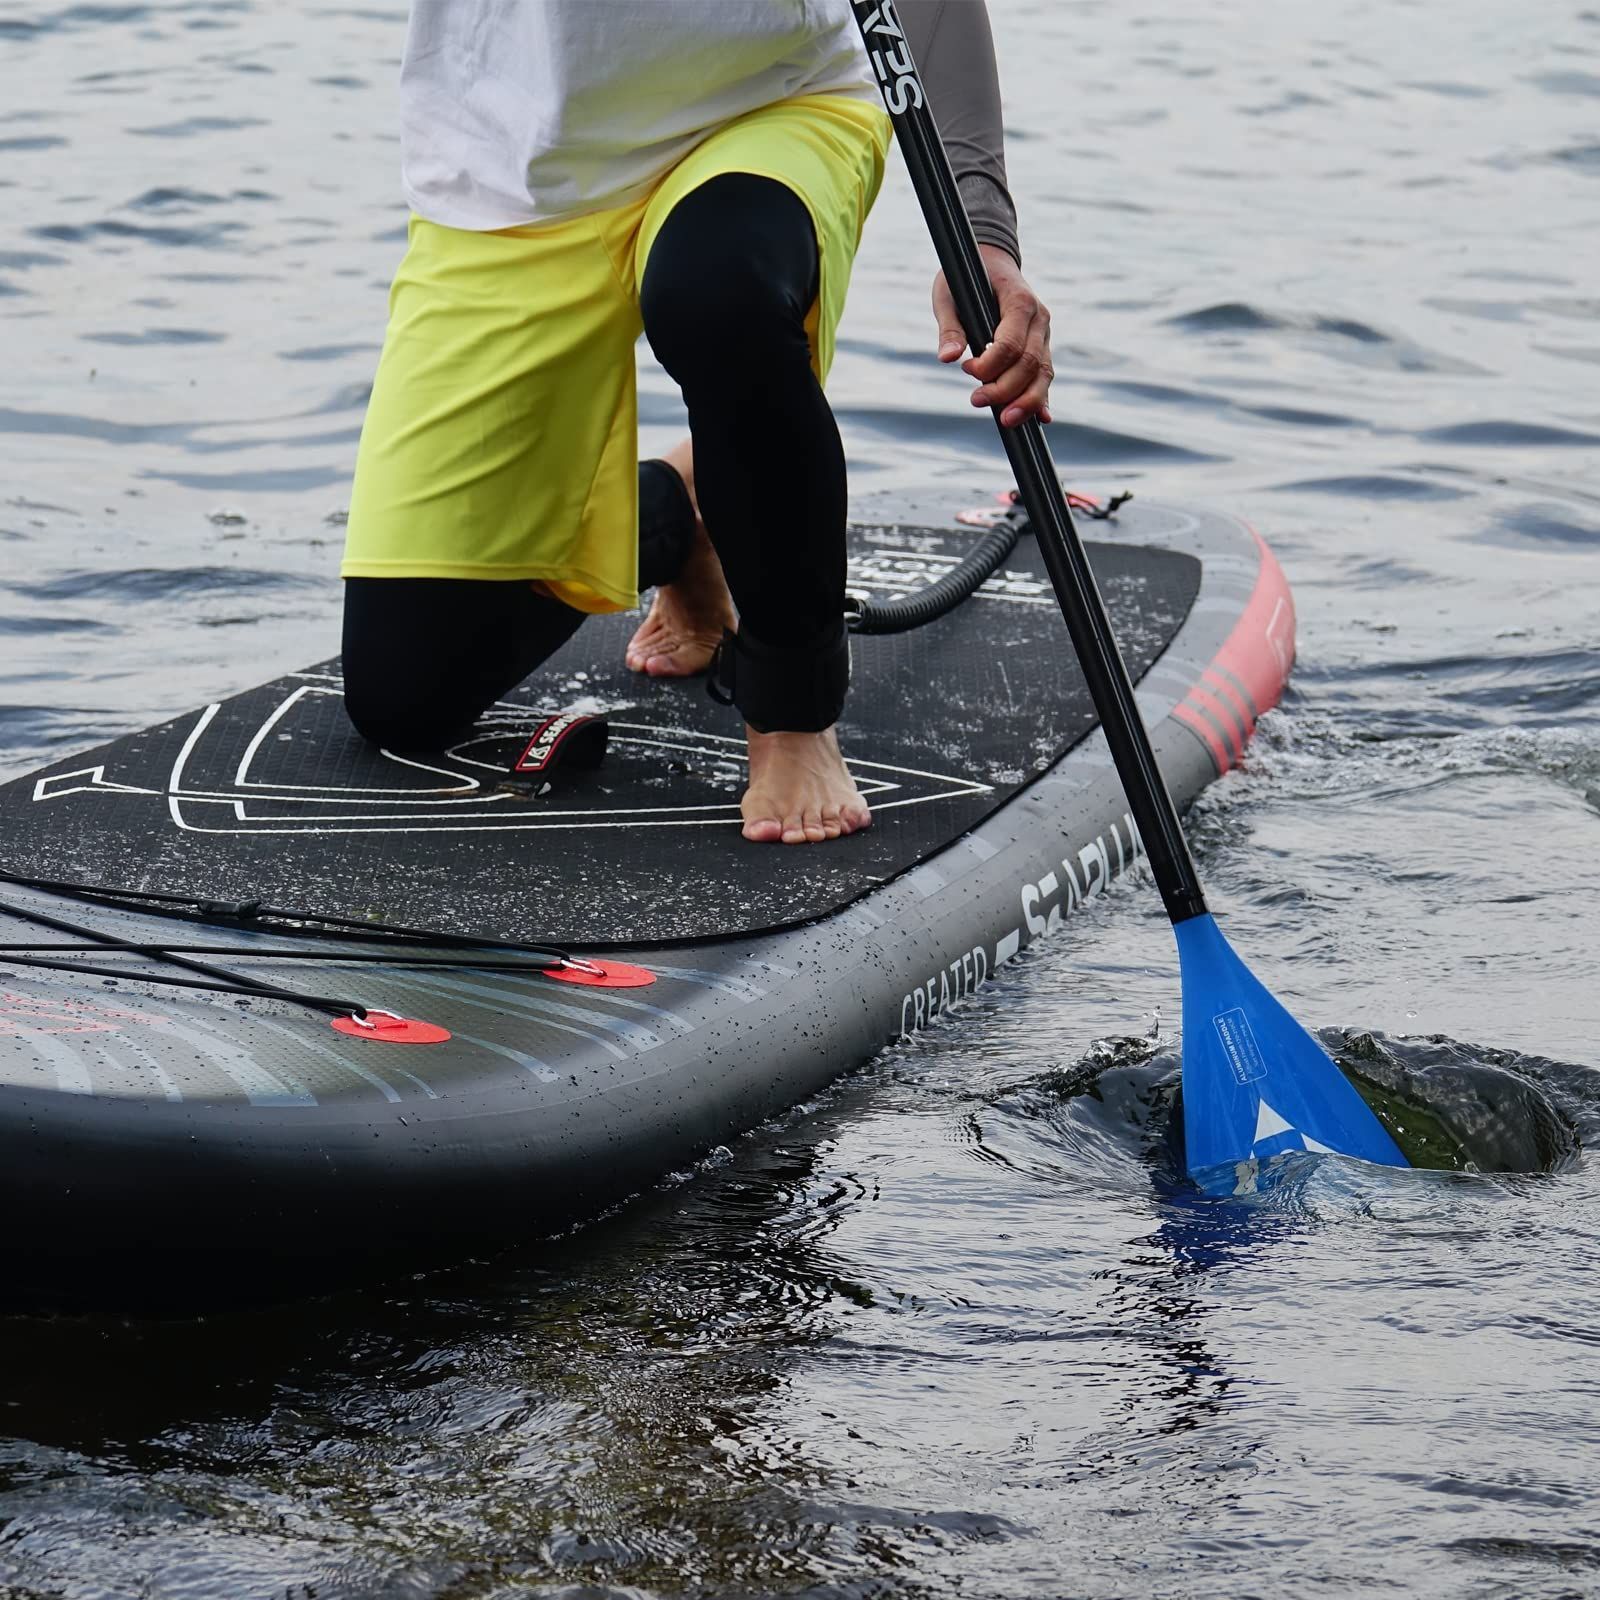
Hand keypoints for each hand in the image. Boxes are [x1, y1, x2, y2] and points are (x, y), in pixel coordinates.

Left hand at [933, 245, 1053, 427]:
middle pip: (1029, 364)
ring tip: (1006, 422)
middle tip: (976, 401)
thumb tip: (947, 358)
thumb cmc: (967, 276)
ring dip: (1026, 401)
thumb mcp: (949, 294)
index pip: (1011, 344)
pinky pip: (1045, 375)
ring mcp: (1043, 334)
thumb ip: (950, 327)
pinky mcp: (1041, 347)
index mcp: (1019, 300)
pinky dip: (1042, 398)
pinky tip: (1040, 420)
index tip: (966, 370)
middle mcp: (1039, 319)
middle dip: (1005, 389)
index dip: (990, 365)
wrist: (992, 260)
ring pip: (1043, 373)